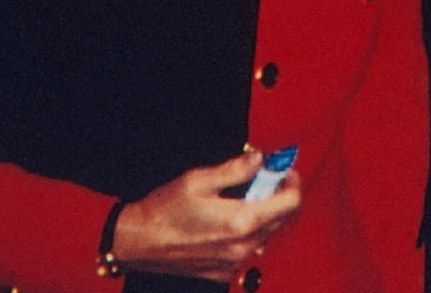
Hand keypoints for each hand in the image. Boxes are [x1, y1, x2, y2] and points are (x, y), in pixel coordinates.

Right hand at [112, 150, 301, 282]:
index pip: (290, 202)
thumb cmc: (165, 209)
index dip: (291, 180)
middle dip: (277, 194)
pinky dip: (247, 230)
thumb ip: (237, 168)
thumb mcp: (201, 178)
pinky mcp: (222, 271)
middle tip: (262, 177)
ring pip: (266, 233)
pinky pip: (248, 248)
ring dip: (262, 212)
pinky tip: (228, 217)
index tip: (283, 169)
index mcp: (241, 221)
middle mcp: (242, 246)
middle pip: (282, 218)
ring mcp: (233, 263)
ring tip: (241, 196)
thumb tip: (261, 158)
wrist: (138, 241)